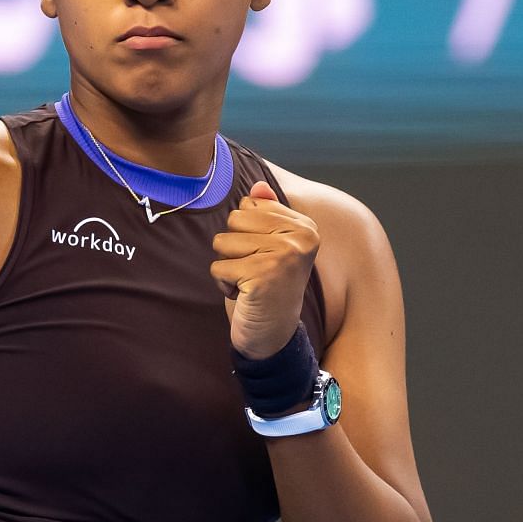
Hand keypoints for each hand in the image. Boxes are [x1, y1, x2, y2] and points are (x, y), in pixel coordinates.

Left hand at [209, 179, 318, 358]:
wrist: (272, 335)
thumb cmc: (266, 286)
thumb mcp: (267, 246)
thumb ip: (265, 214)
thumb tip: (257, 186)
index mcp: (305, 226)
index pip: (249, 205)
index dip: (245, 232)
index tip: (264, 256)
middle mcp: (300, 238)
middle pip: (234, 220)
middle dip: (234, 248)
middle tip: (255, 272)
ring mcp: (283, 256)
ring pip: (222, 242)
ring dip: (227, 266)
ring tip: (249, 282)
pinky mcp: (262, 276)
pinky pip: (217, 267)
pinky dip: (223, 284)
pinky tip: (244, 295)